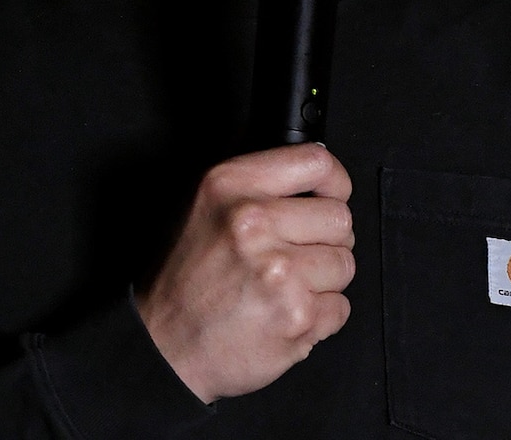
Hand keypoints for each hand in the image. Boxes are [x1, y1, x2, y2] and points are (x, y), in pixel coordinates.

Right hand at [135, 144, 354, 403]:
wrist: (165, 346)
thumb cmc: (186, 278)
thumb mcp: (208, 205)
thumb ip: (260, 185)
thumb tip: (318, 181)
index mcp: (232, 185)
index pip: (316, 163)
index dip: (334, 182)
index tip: (331, 197)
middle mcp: (254, 222)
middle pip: (339, 218)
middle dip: (326, 239)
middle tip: (296, 254)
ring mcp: (278, 270)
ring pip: (344, 263)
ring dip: (324, 280)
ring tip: (286, 287)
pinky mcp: (295, 315)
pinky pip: (340, 307)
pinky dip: (321, 316)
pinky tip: (286, 313)